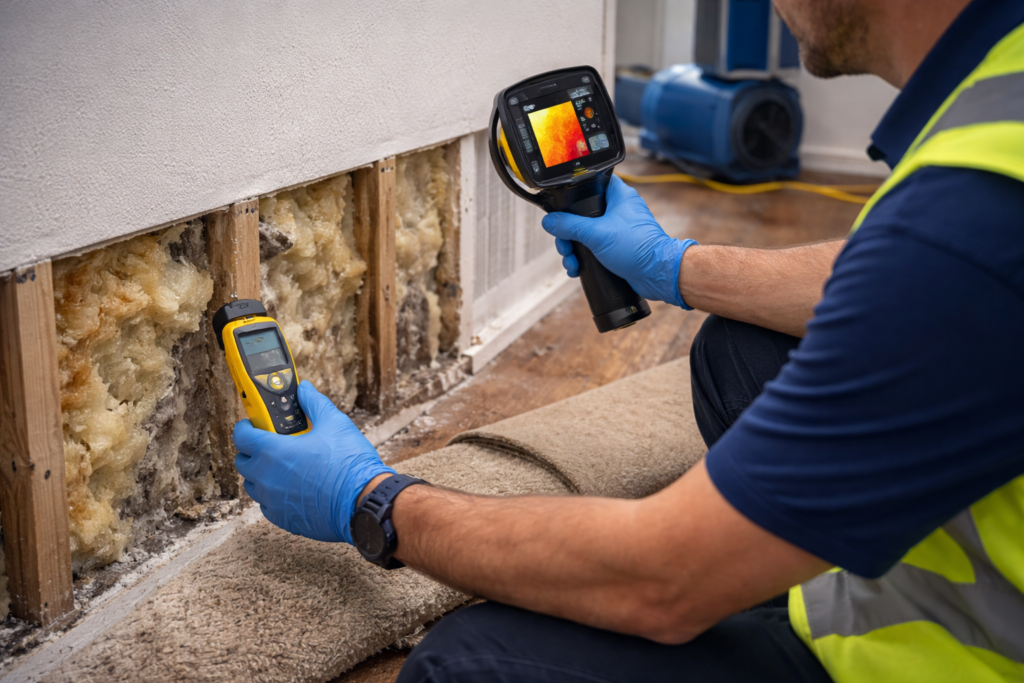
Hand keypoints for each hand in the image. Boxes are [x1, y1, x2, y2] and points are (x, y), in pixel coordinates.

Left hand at [233, 381, 394, 543]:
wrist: (364, 501)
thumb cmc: (348, 463)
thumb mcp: (334, 423)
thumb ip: (314, 404)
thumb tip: (305, 389)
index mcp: (272, 451)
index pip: (241, 436)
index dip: (246, 426)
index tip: (254, 424)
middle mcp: (266, 478)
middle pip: (242, 462)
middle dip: (252, 450)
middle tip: (271, 444)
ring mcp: (273, 501)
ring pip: (253, 485)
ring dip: (261, 474)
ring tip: (284, 467)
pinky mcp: (284, 519)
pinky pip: (267, 505)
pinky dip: (273, 495)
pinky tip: (293, 488)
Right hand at [541, 175, 697, 307]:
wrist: (657, 274)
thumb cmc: (637, 248)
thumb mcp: (596, 234)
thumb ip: (569, 226)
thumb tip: (549, 222)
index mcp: (618, 196)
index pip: (591, 182)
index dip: (574, 194)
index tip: (562, 208)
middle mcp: (618, 210)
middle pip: (582, 214)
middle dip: (568, 233)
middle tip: (564, 245)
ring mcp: (617, 230)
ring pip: (586, 234)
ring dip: (574, 249)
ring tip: (571, 262)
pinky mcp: (617, 248)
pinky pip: (594, 248)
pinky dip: (584, 258)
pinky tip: (577, 269)